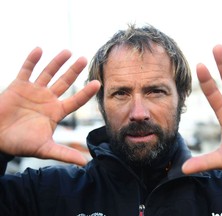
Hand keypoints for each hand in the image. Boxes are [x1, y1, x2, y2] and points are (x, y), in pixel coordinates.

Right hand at [0, 48, 99, 165]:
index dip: (86, 92)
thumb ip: (65, 153)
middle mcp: (48, 99)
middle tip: (84, 59)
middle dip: (74, 71)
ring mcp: (34, 91)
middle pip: (64, 82)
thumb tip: (85, 163)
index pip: (76, 100)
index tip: (98, 83)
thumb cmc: (20, 143)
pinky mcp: (18, 86)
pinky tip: (39, 49)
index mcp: (56, 112)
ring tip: (68, 51)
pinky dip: (32, 60)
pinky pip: (26, 70)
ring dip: (57, 62)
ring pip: (48, 73)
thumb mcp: (45, 148)